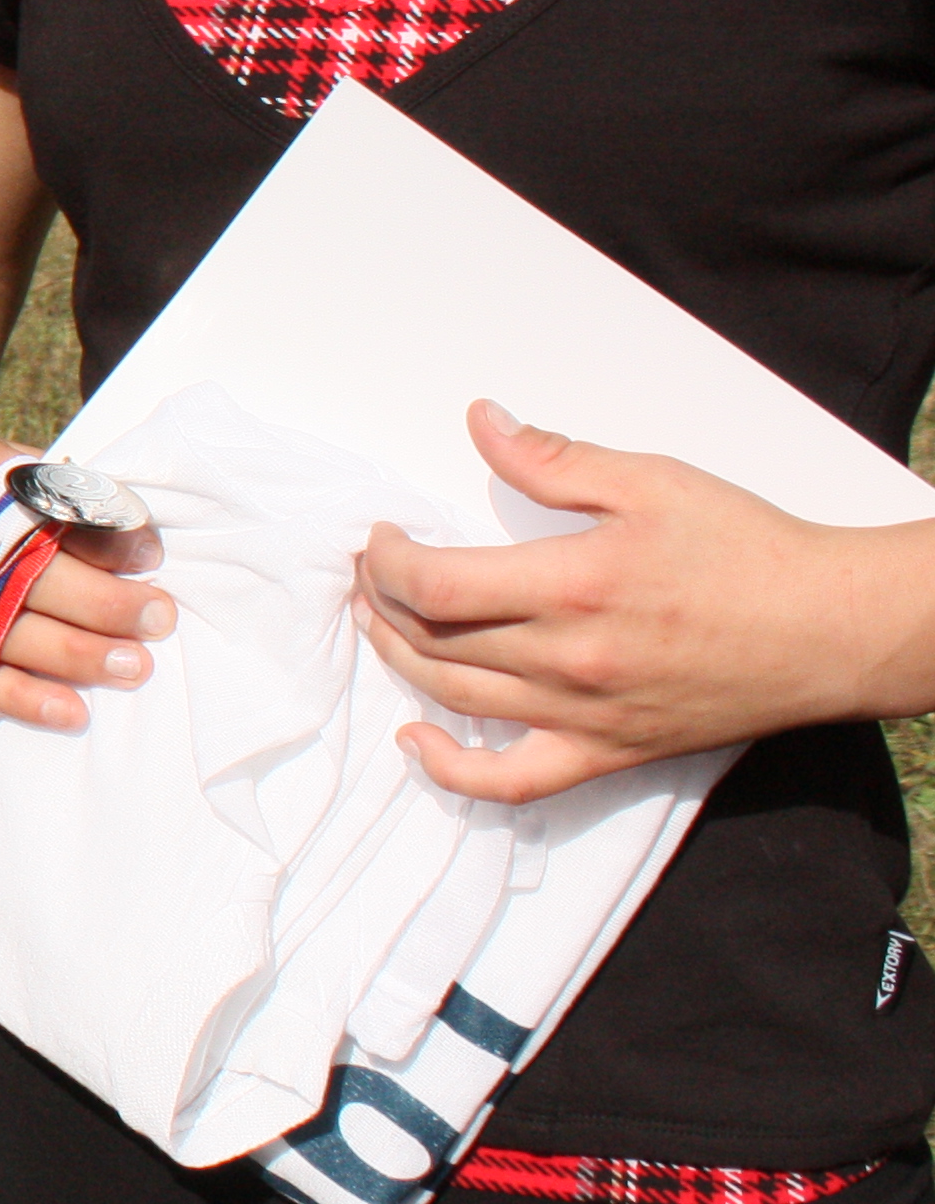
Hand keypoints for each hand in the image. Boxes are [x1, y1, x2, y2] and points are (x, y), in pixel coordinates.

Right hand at [0, 427, 170, 728]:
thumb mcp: (17, 464)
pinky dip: (25, 699)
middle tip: (157, 619)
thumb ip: (70, 496)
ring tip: (133, 667)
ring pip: (6, 633)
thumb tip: (139, 546)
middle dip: (101, 603)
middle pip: (26, 575)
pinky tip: (72, 711)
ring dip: (78, 656)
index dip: (103, 538)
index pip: (44, 509)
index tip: (150, 557)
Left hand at [359, 401, 934, 800]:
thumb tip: (481, 423)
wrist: (833, 630)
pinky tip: (416, 743)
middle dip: (382, 602)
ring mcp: (585, 714)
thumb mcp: (651, 481)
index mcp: (574, 586)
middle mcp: (569, 660)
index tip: (380, 537)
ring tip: (380, 622)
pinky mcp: (608, 751)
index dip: (386, 562)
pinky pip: (511, 781)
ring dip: (398, 660)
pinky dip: (451, 771)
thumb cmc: (749, 550)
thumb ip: (553, 458)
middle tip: (371, 571)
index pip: (435, 586)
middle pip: (433, 641)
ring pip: (455, 699)